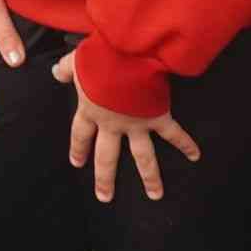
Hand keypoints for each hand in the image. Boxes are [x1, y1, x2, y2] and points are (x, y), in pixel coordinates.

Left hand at [59, 45, 202, 201]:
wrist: (126, 53)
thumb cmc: (100, 56)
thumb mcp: (77, 61)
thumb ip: (66, 70)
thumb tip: (55, 72)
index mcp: (91, 111)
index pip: (80, 135)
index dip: (78, 149)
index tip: (78, 163)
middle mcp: (112, 124)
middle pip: (106, 157)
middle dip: (105, 179)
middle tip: (105, 197)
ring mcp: (136, 124)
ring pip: (143, 157)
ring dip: (150, 177)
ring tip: (155, 195)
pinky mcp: (157, 116)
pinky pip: (174, 134)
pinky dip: (186, 144)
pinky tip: (195, 156)